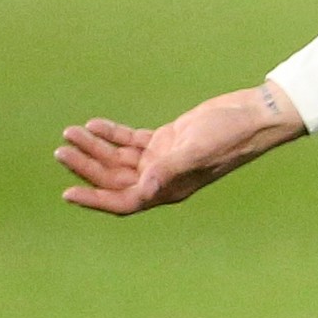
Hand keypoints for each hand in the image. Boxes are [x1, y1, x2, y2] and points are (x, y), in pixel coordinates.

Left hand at [57, 82, 307, 215]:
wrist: (254, 116)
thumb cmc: (230, 136)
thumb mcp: (196, 152)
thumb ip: (168, 170)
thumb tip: (144, 192)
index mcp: (169, 189)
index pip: (124, 201)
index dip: (95, 199)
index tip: (67, 193)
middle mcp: (162, 178)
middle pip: (114, 178)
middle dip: (87, 165)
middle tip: (63, 149)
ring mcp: (163, 159)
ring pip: (119, 158)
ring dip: (95, 147)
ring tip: (72, 132)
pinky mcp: (167, 140)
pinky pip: (131, 141)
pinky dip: (112, 134)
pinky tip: (95, 124)